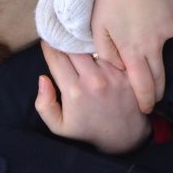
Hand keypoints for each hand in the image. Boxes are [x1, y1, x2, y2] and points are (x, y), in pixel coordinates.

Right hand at [35, 40, 151, 154]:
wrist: (126, 139)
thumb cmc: (89, 131)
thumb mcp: (60, 126)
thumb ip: (44, 104)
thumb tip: (43, 78)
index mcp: (74, 92)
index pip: (56, 56)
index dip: (49, 45)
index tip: (47, 40)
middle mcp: (94, 80)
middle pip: (74, 46)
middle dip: (66, 39)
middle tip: (62, 34)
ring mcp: (114, 74)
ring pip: (94, 46)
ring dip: (85, 42)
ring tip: (81, 39)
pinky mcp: (129, 72)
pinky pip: (113, 52)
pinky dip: (105, 48)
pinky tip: (102, 49)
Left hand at [91, 0, 172, 112]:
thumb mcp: (98, 25)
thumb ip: (106, 51)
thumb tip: (116, 66)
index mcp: (134, 50)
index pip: (143, 84)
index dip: (145, 99)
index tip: (147, 109)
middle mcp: (156, 44)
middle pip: (159, 74)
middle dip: (157, 90)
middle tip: (155, 99)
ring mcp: (170, 29)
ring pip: (162, 46)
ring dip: (153, 46)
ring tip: (142, 32)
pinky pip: (167, 26)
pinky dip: (158, 23)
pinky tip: (149, 10)